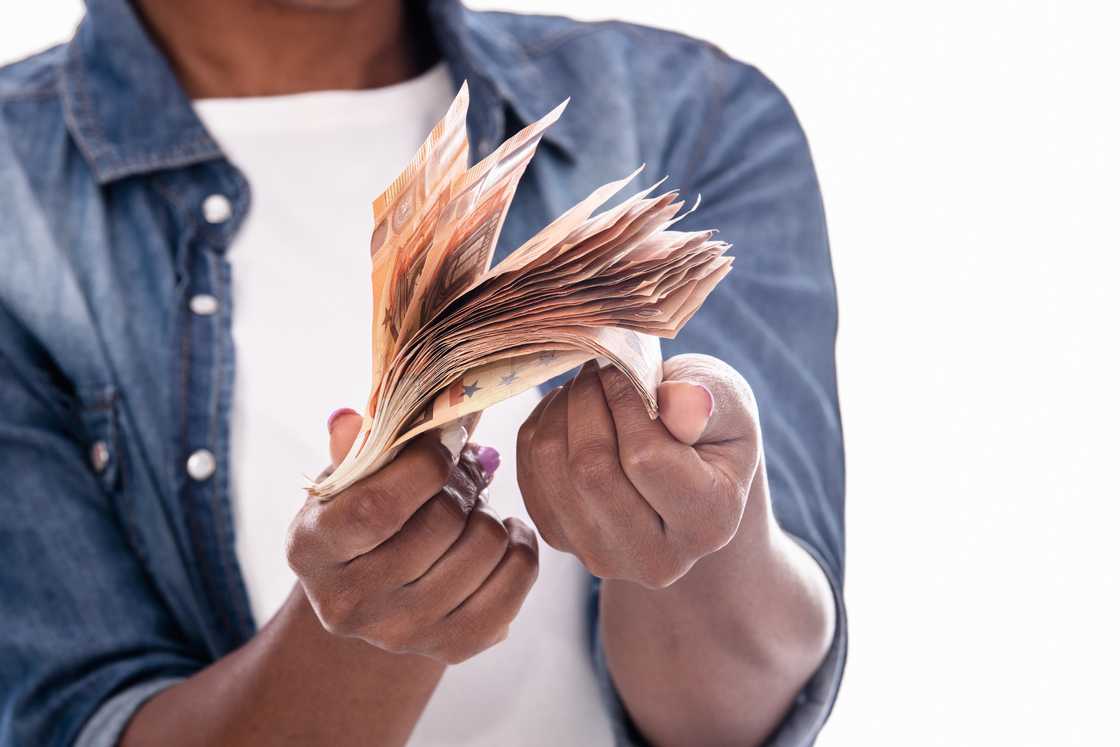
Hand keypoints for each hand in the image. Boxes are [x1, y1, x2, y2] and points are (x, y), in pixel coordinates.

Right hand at [287, 412, 537, 663]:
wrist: (376, 594)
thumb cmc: (361, 517)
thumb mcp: (345, 480)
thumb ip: (353, 449)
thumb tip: (350, 420)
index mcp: (312, 550)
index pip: (378, 506)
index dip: (425, 465)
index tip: (442, 445)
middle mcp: (349, 604)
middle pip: (441, 524)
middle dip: (463, 484)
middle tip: (460, 475)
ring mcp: (402, 633)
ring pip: (484, 547)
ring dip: (489, 513)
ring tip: (473, 508)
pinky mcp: (453, 647)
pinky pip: (516, 579)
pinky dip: (521, 546)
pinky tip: (503, 534)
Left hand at [516, 354, 760, 587]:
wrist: (689, 467)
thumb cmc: (711, 426)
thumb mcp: (726, 403)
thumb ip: (706, 402)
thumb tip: (684, 400)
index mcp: (709, 522)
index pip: (646, 457)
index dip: (625, 400)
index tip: (626, 366)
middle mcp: (656, 559)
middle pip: (591, 470)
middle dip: (586, 402)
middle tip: (598, 368)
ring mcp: (601, 556)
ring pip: (551, 467)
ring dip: (560, 410)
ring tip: (586, 385)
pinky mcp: (560, 539)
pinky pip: (529, 471)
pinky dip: (541, 428)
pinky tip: (571, 412)